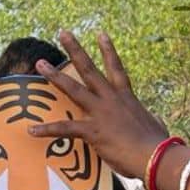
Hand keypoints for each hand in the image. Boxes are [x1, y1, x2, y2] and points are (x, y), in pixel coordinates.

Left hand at [30, 31, 173, 181]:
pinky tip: (32, 130)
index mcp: (127, 98)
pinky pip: (65, 128)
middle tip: (62, 33)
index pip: (116, 68)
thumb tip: (154, 121)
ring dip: (55, 76)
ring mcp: (101, 113)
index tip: (100, 33)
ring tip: (40, 64)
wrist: (156, 155)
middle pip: (90, 69)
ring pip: (74, 89)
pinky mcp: (93, 131)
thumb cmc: (158, 144)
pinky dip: (47, 130)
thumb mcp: (154, 126)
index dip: (108, 50)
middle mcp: (111, 100)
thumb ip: (148, 120)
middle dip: (75, 50)